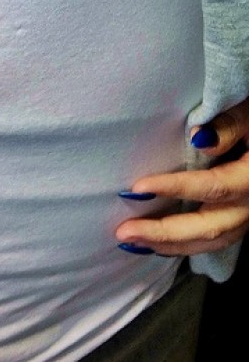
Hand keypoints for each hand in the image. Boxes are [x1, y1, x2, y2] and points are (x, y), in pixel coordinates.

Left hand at [116, 97, 248, 254]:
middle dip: (163, 232)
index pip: (212, 187)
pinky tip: (154, 243)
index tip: (138, 188)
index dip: (175, 188)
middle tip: (124, 232)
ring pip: (210, 241)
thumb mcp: (247, 116)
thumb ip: (229, 126)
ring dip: (169, 245)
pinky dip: (182, 244)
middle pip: (208, 227)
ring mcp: (245, 217)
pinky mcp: (237, 219)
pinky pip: (211, 240)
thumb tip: (199, 137)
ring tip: (132, 243)